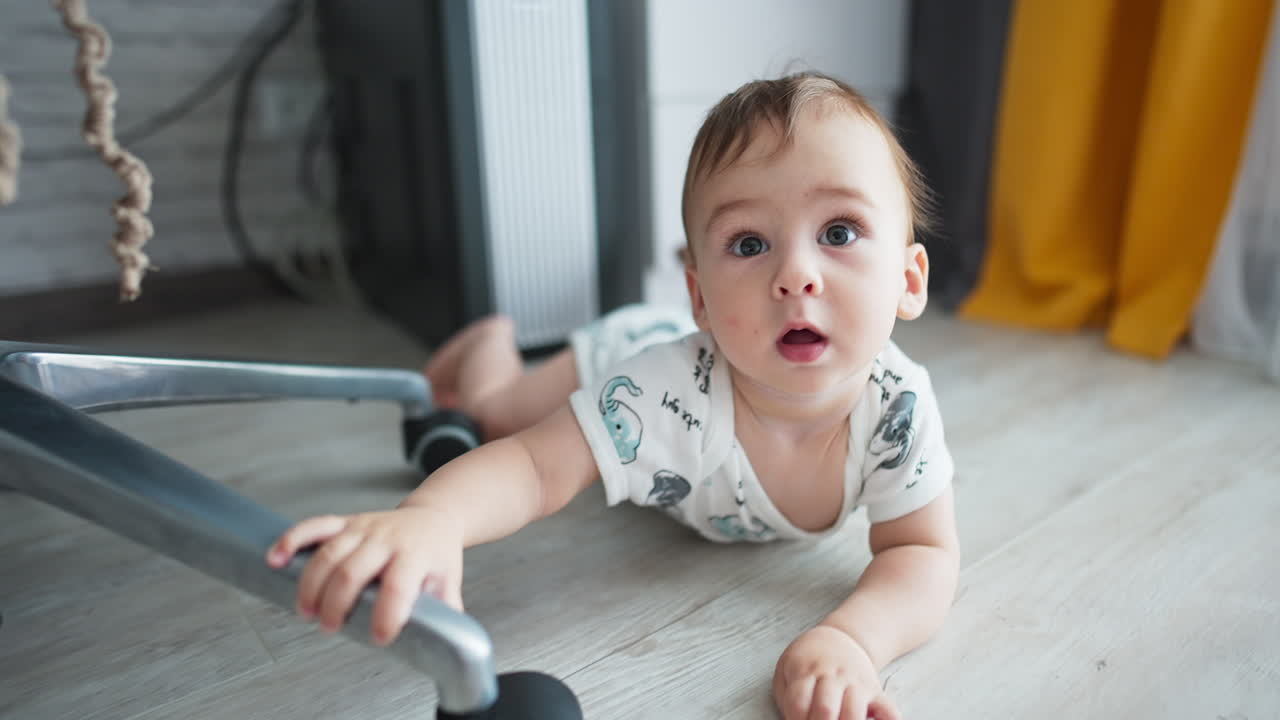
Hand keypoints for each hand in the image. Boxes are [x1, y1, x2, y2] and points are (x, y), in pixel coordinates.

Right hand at [265, 504, 463, 645]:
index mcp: (415, 555)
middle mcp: (386, 539)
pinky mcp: (346, 522)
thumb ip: (444, 612)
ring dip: (311, 584)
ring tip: (306, 612)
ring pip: (329, 552)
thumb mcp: (448, 582)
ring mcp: (364, 528)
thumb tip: (443, 643)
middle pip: (353, 571)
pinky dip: (292, 540)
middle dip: (336, 604)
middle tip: (329, 628)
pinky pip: (316, 526)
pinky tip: (276, 559)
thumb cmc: (437, 556)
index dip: (386, 615)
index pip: (398, 586)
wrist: (432, 519)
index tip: (379, 637)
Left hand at [773, 625, 899, 719]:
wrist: (840, 637)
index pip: (798, 703)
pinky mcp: (875, 690)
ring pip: (853, 711)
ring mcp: (855, 682)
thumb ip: (787, 697)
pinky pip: (887, 709)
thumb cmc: (808, 661)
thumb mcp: (787, 670)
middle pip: (825, 709)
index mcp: (805, 671)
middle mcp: (831, 676)